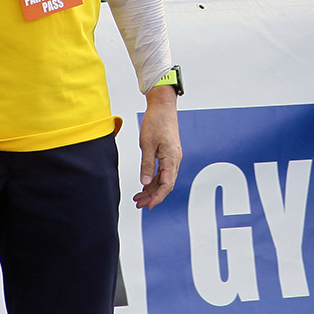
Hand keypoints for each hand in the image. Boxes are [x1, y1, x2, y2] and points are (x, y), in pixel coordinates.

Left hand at [133, 85, 180, 209]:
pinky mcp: (168, 154)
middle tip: (139, 204)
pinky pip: (162, 172)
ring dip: (151, 189)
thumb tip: (144, 182)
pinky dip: (153, 180)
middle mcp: (174, 160)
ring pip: (163, 179)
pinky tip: (144, 185)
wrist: (163, 107)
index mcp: (171, 158)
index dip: (158, 197)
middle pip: (165, 184)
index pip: (167, 184)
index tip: (149, 205)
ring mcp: (172, 157)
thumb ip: (146, 165)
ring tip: (138, 197)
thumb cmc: (156, 122)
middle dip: (152, 196)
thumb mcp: (147, 144)